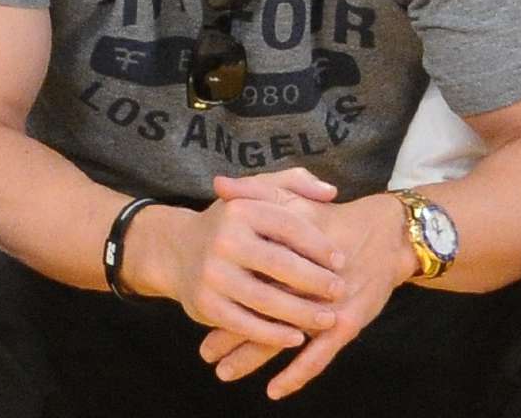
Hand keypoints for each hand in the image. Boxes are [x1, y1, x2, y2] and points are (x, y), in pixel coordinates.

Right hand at [135, 171, 348, 354]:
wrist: (178, 251)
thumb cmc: (232, 222)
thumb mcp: (258, 192)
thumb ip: (296, 183)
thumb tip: (331, 193)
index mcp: (242, 209)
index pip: (289, 226)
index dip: (319, 244)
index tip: (342, 260)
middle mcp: (224, 240)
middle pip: (280, 264)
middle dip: (315, 280)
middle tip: (340, 290)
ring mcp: (213, 275)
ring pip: (265, 299)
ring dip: (301, 313)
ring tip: (328, 319)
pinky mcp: (205, 306)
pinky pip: (245, 324)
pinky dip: (273, 334)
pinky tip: (296, 337)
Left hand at [200, 189, 415, 399]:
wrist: (386, 235)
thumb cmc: (333, 220)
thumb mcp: (296, 201)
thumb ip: (256, 191)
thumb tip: (218, 184)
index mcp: (288, 251)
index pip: (249, 274)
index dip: (222, 292)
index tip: (195, 305)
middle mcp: (306, 281)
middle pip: (260, 311)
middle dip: (230, 334)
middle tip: (205, 354)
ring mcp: (327, 307)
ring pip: (283, 338)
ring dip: (252, 358)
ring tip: (223, 372)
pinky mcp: (347, 324)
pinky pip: (318, 357)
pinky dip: (296, 374)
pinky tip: (274, 390)